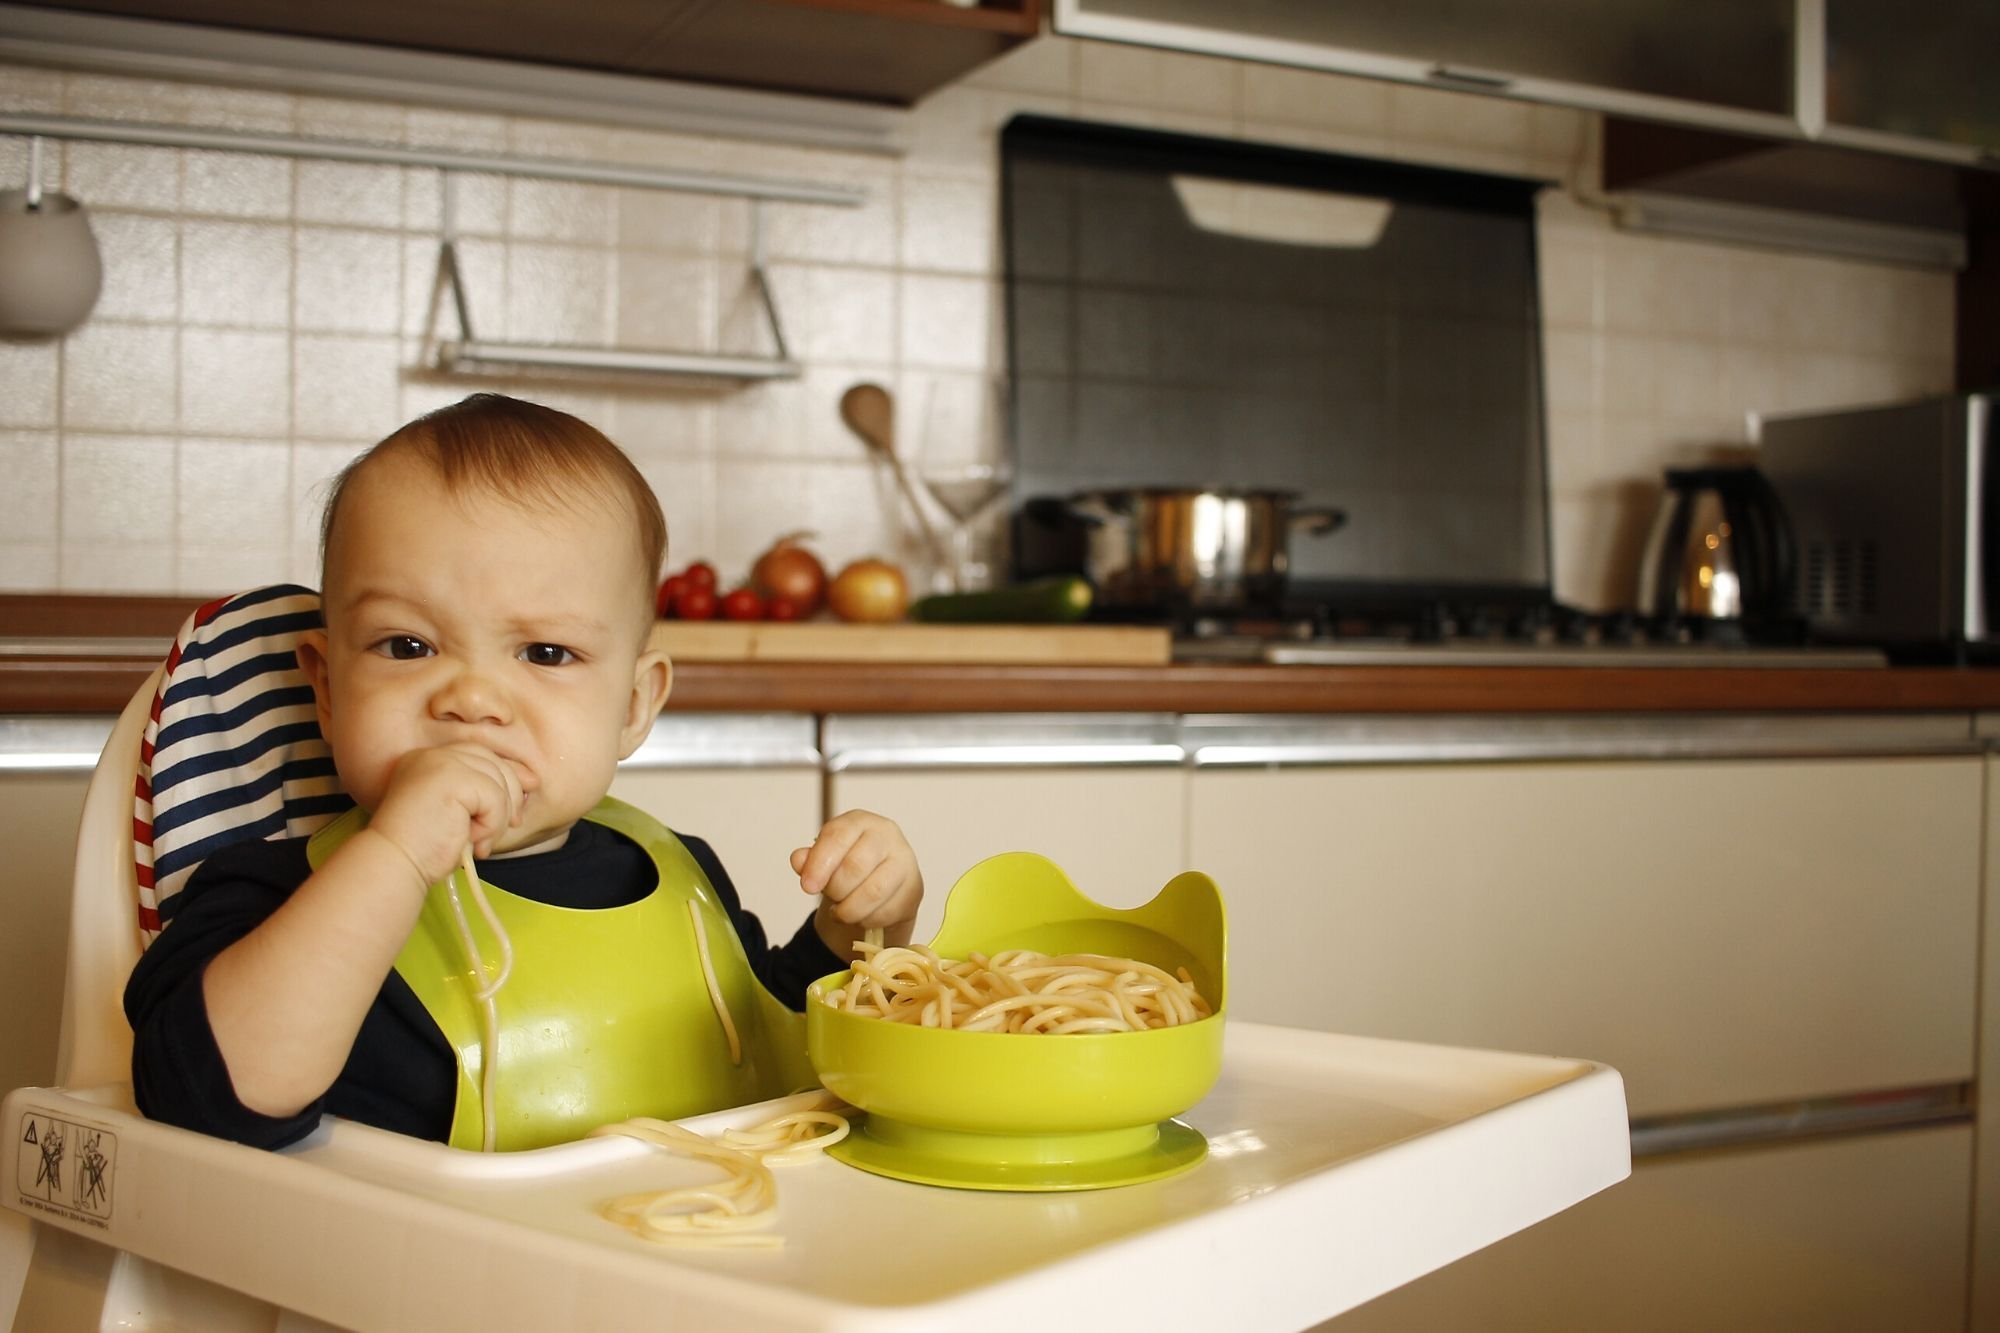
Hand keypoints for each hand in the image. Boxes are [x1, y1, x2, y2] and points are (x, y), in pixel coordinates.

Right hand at [366, 742, 524, 884]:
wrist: (396, 864)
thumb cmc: (422, 848)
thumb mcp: (456, 812)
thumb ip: (481, 792)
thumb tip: (530, 780)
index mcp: (428, 759)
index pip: (480, 756)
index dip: (506, 775)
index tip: (521, 800)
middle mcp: (433, 755)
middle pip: (493, 763)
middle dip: (511, 794)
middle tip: (512, 824)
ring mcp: (442, 762)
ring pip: (498, 782)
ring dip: (497, 818)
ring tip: (478, 841)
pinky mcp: (453, 778)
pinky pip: (495, 798)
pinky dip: (491, 825)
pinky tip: (471, 841)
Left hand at [791, 809, 923, 954]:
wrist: (881, 883)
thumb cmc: (849, 866)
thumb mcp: (825, 859)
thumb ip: (810, 860)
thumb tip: (798, 860)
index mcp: (860, 822)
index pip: (838, 836)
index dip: (819, 863)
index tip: (807, 887)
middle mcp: (887, 835)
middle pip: (855, 866)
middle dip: (836, 890)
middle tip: (831, 898)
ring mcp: (905, 861)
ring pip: (873, 892)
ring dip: (850, 910)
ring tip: (841, 912)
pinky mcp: (914, 888)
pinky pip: (886, 911)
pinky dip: (866, 920)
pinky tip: (861, 915)